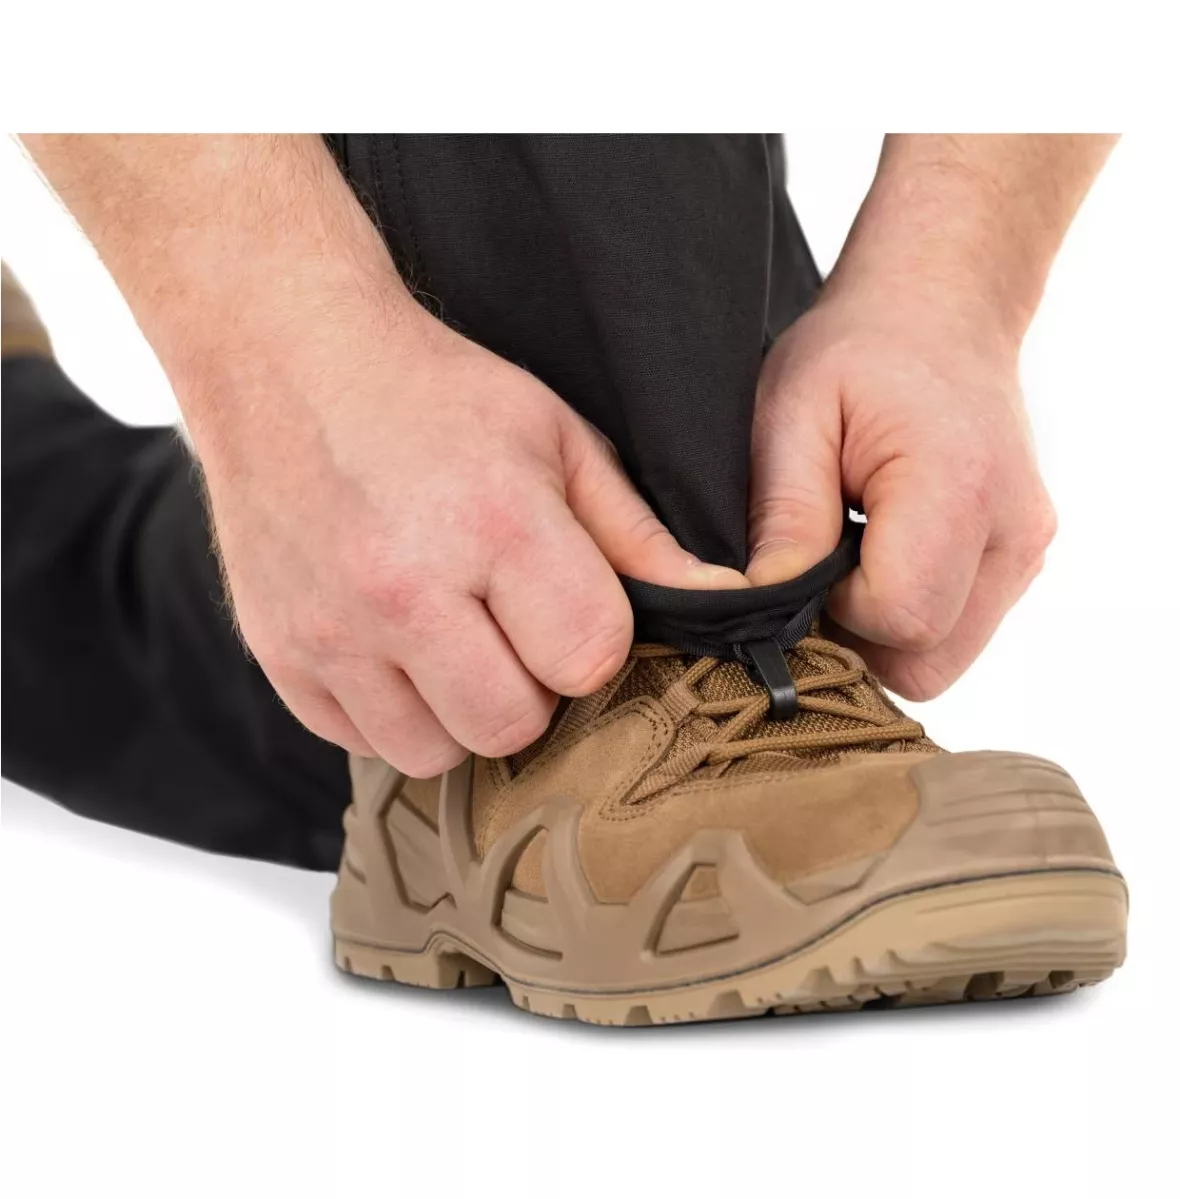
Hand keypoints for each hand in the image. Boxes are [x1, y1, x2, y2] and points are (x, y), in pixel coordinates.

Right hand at [193, 293, 745, 775]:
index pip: (587, 660)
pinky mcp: (277, 652)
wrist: (283, 359)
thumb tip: (718, 599)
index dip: (589, 640)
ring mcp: (330, 628)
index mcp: (494, 523)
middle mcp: (404, 588)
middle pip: (511, 725)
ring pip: (433, 752)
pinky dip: (387, 710)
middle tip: (505, 625)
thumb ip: (635, 532)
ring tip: (446, 638)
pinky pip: (359, 742)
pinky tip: (390, 644)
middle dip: (526, 687)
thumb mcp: (554, 436)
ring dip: (455, 710)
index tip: (565, 605)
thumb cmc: (431, 395)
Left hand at [747, 277, 1055, 699]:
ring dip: (882, 632)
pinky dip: (911, 614)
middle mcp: (1012, 531)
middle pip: (926, 661)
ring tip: (851, 556)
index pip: (900, 619)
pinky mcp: (1023, 557)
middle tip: (819, 571)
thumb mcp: (793, 413)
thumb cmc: (858, 350)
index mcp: (957, 488)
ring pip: (943, 658)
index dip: (835, 611)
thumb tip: (766, 606)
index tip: (806, 559)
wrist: (941, 306)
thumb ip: (786, 516)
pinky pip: (958, 629)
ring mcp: (1025, 550)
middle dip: (856, 637)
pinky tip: (883, 554)